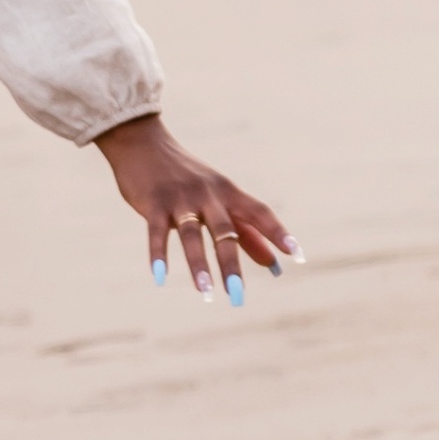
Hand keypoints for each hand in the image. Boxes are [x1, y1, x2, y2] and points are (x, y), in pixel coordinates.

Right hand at [93, 114, 293, 303]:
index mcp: (228, 192)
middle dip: (232, 264)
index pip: (259, 212)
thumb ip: (245, 231)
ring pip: (192, 234)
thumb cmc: (185, 177)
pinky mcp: (153, 202)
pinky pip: (156, 231)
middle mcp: (208, 194)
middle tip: (238, 296)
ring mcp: (180, 198)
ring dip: (199, 264)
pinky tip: (159, 277)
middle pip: (225, 231)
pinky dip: (158, 254)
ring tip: (206, 292)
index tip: (295, 255)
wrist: (143, 144)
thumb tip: (272, 262)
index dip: (277, 233)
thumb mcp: (218, 199)